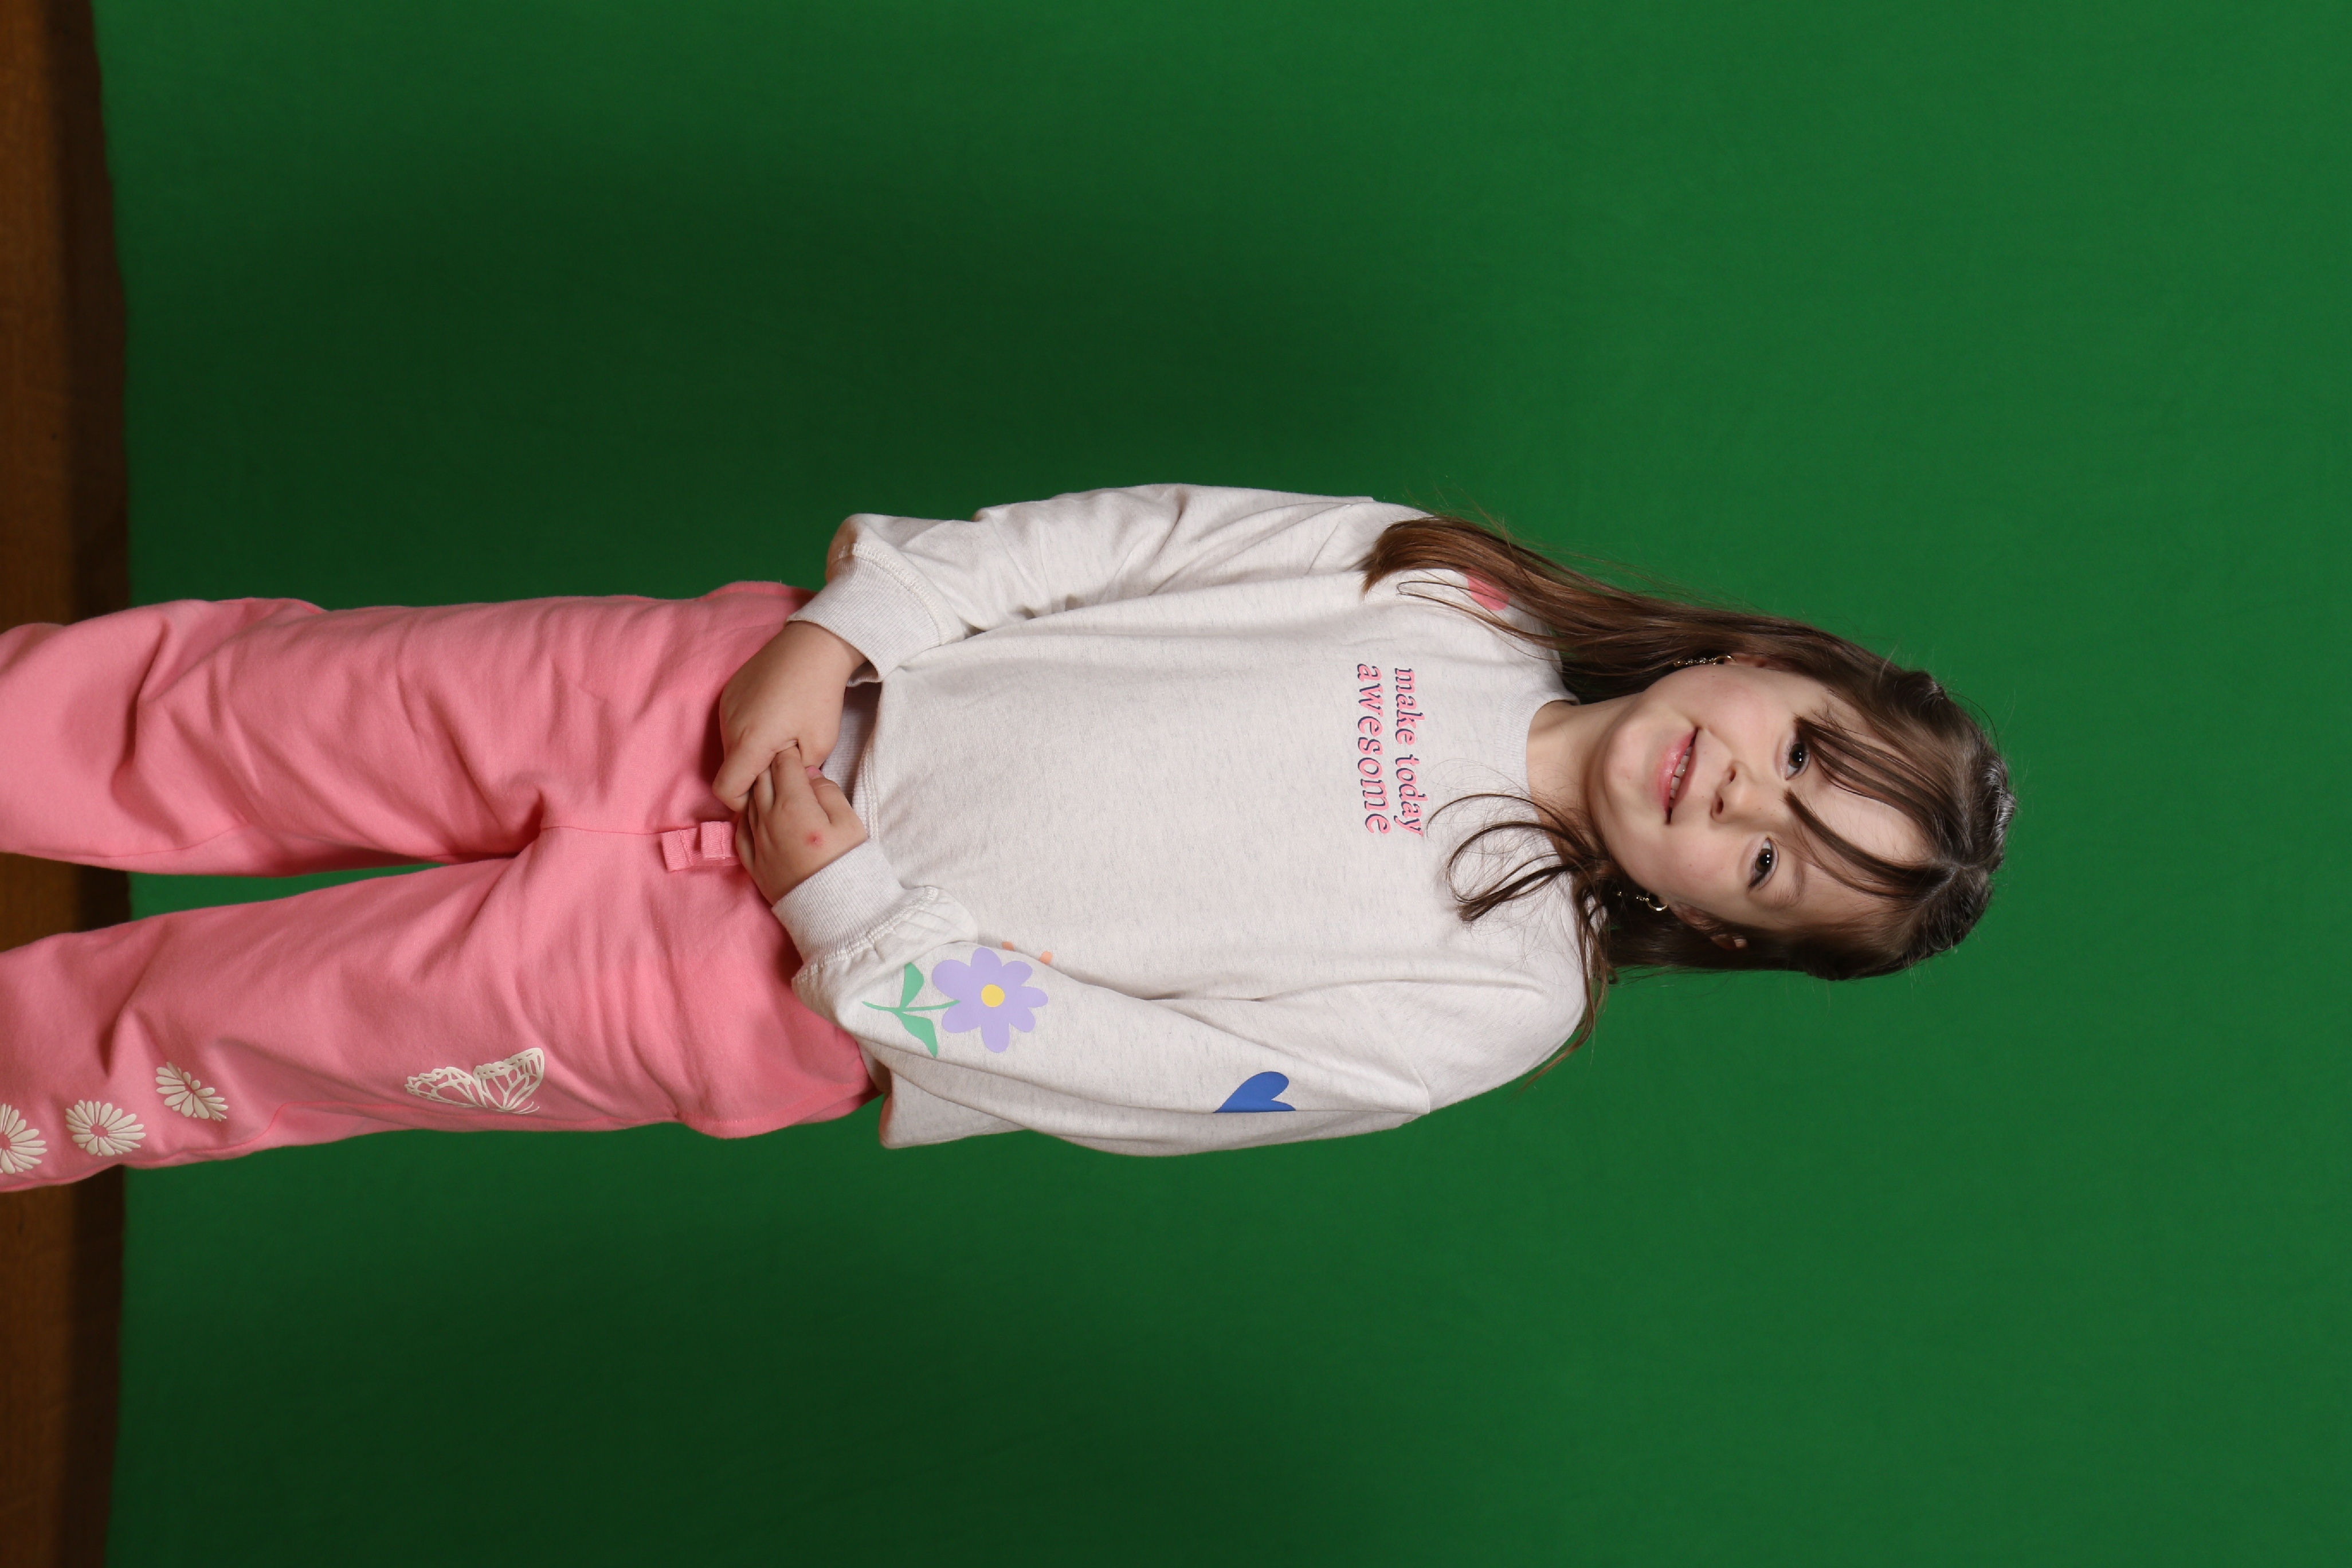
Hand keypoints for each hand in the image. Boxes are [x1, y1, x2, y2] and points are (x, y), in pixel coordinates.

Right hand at [713, 620, 864, 811]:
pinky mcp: (729, 693)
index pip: (726, 790)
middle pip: (730, 769)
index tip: (768, 797)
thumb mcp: (819, 744)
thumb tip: (783, 787)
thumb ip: (796, 774)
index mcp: (749, 740)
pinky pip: (732, 726)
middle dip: (754, 778)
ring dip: (752, 755)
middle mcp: (729, 724)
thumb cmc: (820, 694)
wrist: (814, 645)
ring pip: (731, 749)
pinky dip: (748, 734)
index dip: (744, 803)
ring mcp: (726, 706)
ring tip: (784, 741)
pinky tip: (776, 723)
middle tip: (786, 768)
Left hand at [736, 745, 868, 903]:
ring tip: (776, 787)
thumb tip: (810, 774)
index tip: (800, 752)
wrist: (834, 911)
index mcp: (793, 805)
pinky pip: (740, 830)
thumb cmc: (848, 864)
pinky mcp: (752, 862)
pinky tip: (758, 814)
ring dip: (760, 789)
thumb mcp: (849, 822)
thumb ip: (828, 791)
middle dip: (773, 765)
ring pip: (749, 801)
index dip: (792, 753)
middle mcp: (768, 819)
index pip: (784, 763)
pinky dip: (747, 816)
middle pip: (762, 778)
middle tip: (787, 765)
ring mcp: (757, 842)